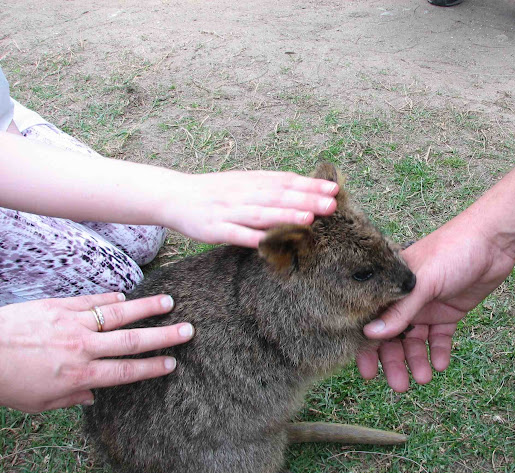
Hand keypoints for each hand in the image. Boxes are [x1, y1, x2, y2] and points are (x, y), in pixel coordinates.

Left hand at [0, 292, 192, 412]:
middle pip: (132, 341)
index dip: (152, 367)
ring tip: (168, 302)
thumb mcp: (39, 402)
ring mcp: (72, 323)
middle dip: (164, 336)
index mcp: (80, 375)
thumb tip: (92, 396)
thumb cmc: (7, 381)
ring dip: (146, 308)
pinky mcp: (58, 306)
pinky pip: (91, 301)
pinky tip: (125, 297)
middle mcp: (83, 348)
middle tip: (188, 330)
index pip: (126, 371)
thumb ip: (70, 398)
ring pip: (118, 314)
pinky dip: (110, 299)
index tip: (172, 363)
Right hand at [165, 170, 338, 246]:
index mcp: (251, 181)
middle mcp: (243, 194)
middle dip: (306, 200)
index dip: (309, 185)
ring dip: (285, 216)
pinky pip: (236, 234)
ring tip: (309, 219)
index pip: (285, 181)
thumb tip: (304, 188)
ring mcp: (228, 211)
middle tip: (331, 204)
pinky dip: (252, 237)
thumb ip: (270, 186)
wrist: (174, 196)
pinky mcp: (214, 229)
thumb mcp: (243, 182)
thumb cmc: (215, 192)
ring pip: (261, 214)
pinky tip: (269, 241)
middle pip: (278, 196)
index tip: (333, 189)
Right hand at [357, 218, 514, 390]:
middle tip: (399, 386)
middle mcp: (406, 299)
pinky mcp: (449, 313)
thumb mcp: (423, 282)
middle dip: (395, 362)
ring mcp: (428, 306)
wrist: (493, 241)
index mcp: (391, 286)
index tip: (366, 372)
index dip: (368, 346)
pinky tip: (441, 365)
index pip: (373, 321)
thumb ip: (399, 311)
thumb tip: (370, 335)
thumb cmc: (452, 250)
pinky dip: (439, 352)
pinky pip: (440, 338)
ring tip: (424, 379)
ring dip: (417, 361)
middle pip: (394, 337)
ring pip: (416, 341)